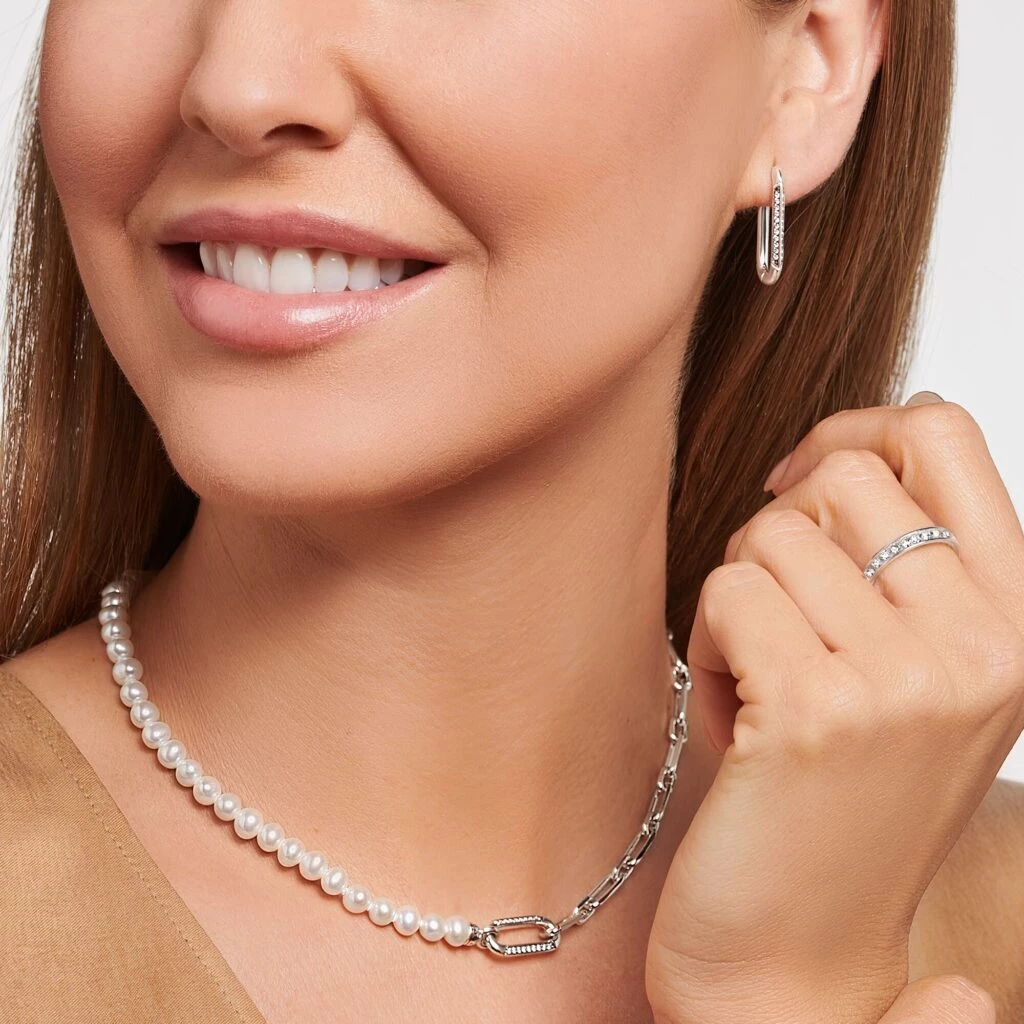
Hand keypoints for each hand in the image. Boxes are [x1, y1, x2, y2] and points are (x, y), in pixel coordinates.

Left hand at [644, 394, 1023, 1023]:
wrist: (798, 950)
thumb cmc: (838, 789)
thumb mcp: (912, 661)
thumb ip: (909, 554)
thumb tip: (867, 430)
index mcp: (1018, 617)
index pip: (944, 434)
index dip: (854, 429)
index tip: (796, 483)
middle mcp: (986, 643)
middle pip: (840, 474)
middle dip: (779, 533)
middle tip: (777, 621)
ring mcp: (911, 679)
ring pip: (770, 532)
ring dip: (740, 599)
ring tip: (763, 684)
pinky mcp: (822, 712)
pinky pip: (726, 592)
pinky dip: (709, 645)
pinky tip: (736, 717)